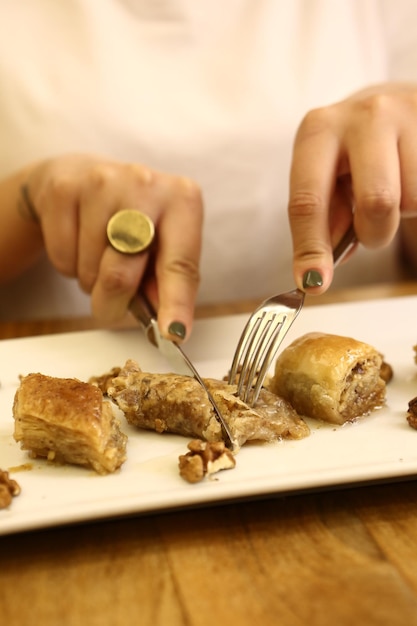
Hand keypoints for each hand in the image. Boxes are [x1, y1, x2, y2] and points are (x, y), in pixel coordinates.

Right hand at [27, 154, 202, 336]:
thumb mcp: (163, 243)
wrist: (83, 176)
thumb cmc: (133, 219)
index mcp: (182, 199)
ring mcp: (101, 182)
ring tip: (99, 257)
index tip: (173, 333)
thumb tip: (168, 326)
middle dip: (113, 301)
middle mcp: (145, 184)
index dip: (175, 303)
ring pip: (89, 268)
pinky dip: (69, 265)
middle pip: (122, 272)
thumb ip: (168, 282)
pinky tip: (79, 242)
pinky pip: (62, 256)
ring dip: (91, 280)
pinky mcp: (63, 188)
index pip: (180, 263)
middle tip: (111, 305)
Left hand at [288, 82, 416, 291]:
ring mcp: (407, 116)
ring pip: (412, 200)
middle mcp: (363, 117)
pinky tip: (408, 179)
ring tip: (392, 190)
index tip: (313, 283)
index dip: (311, 248)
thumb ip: (323, 220)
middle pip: (377, 202)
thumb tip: (316, 271)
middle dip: (375, 232)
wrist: (396, 103)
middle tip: (372, 230)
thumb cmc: (352, 154)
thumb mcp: (326, 178)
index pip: (308, 200)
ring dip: (400, 215)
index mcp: (318, 131)